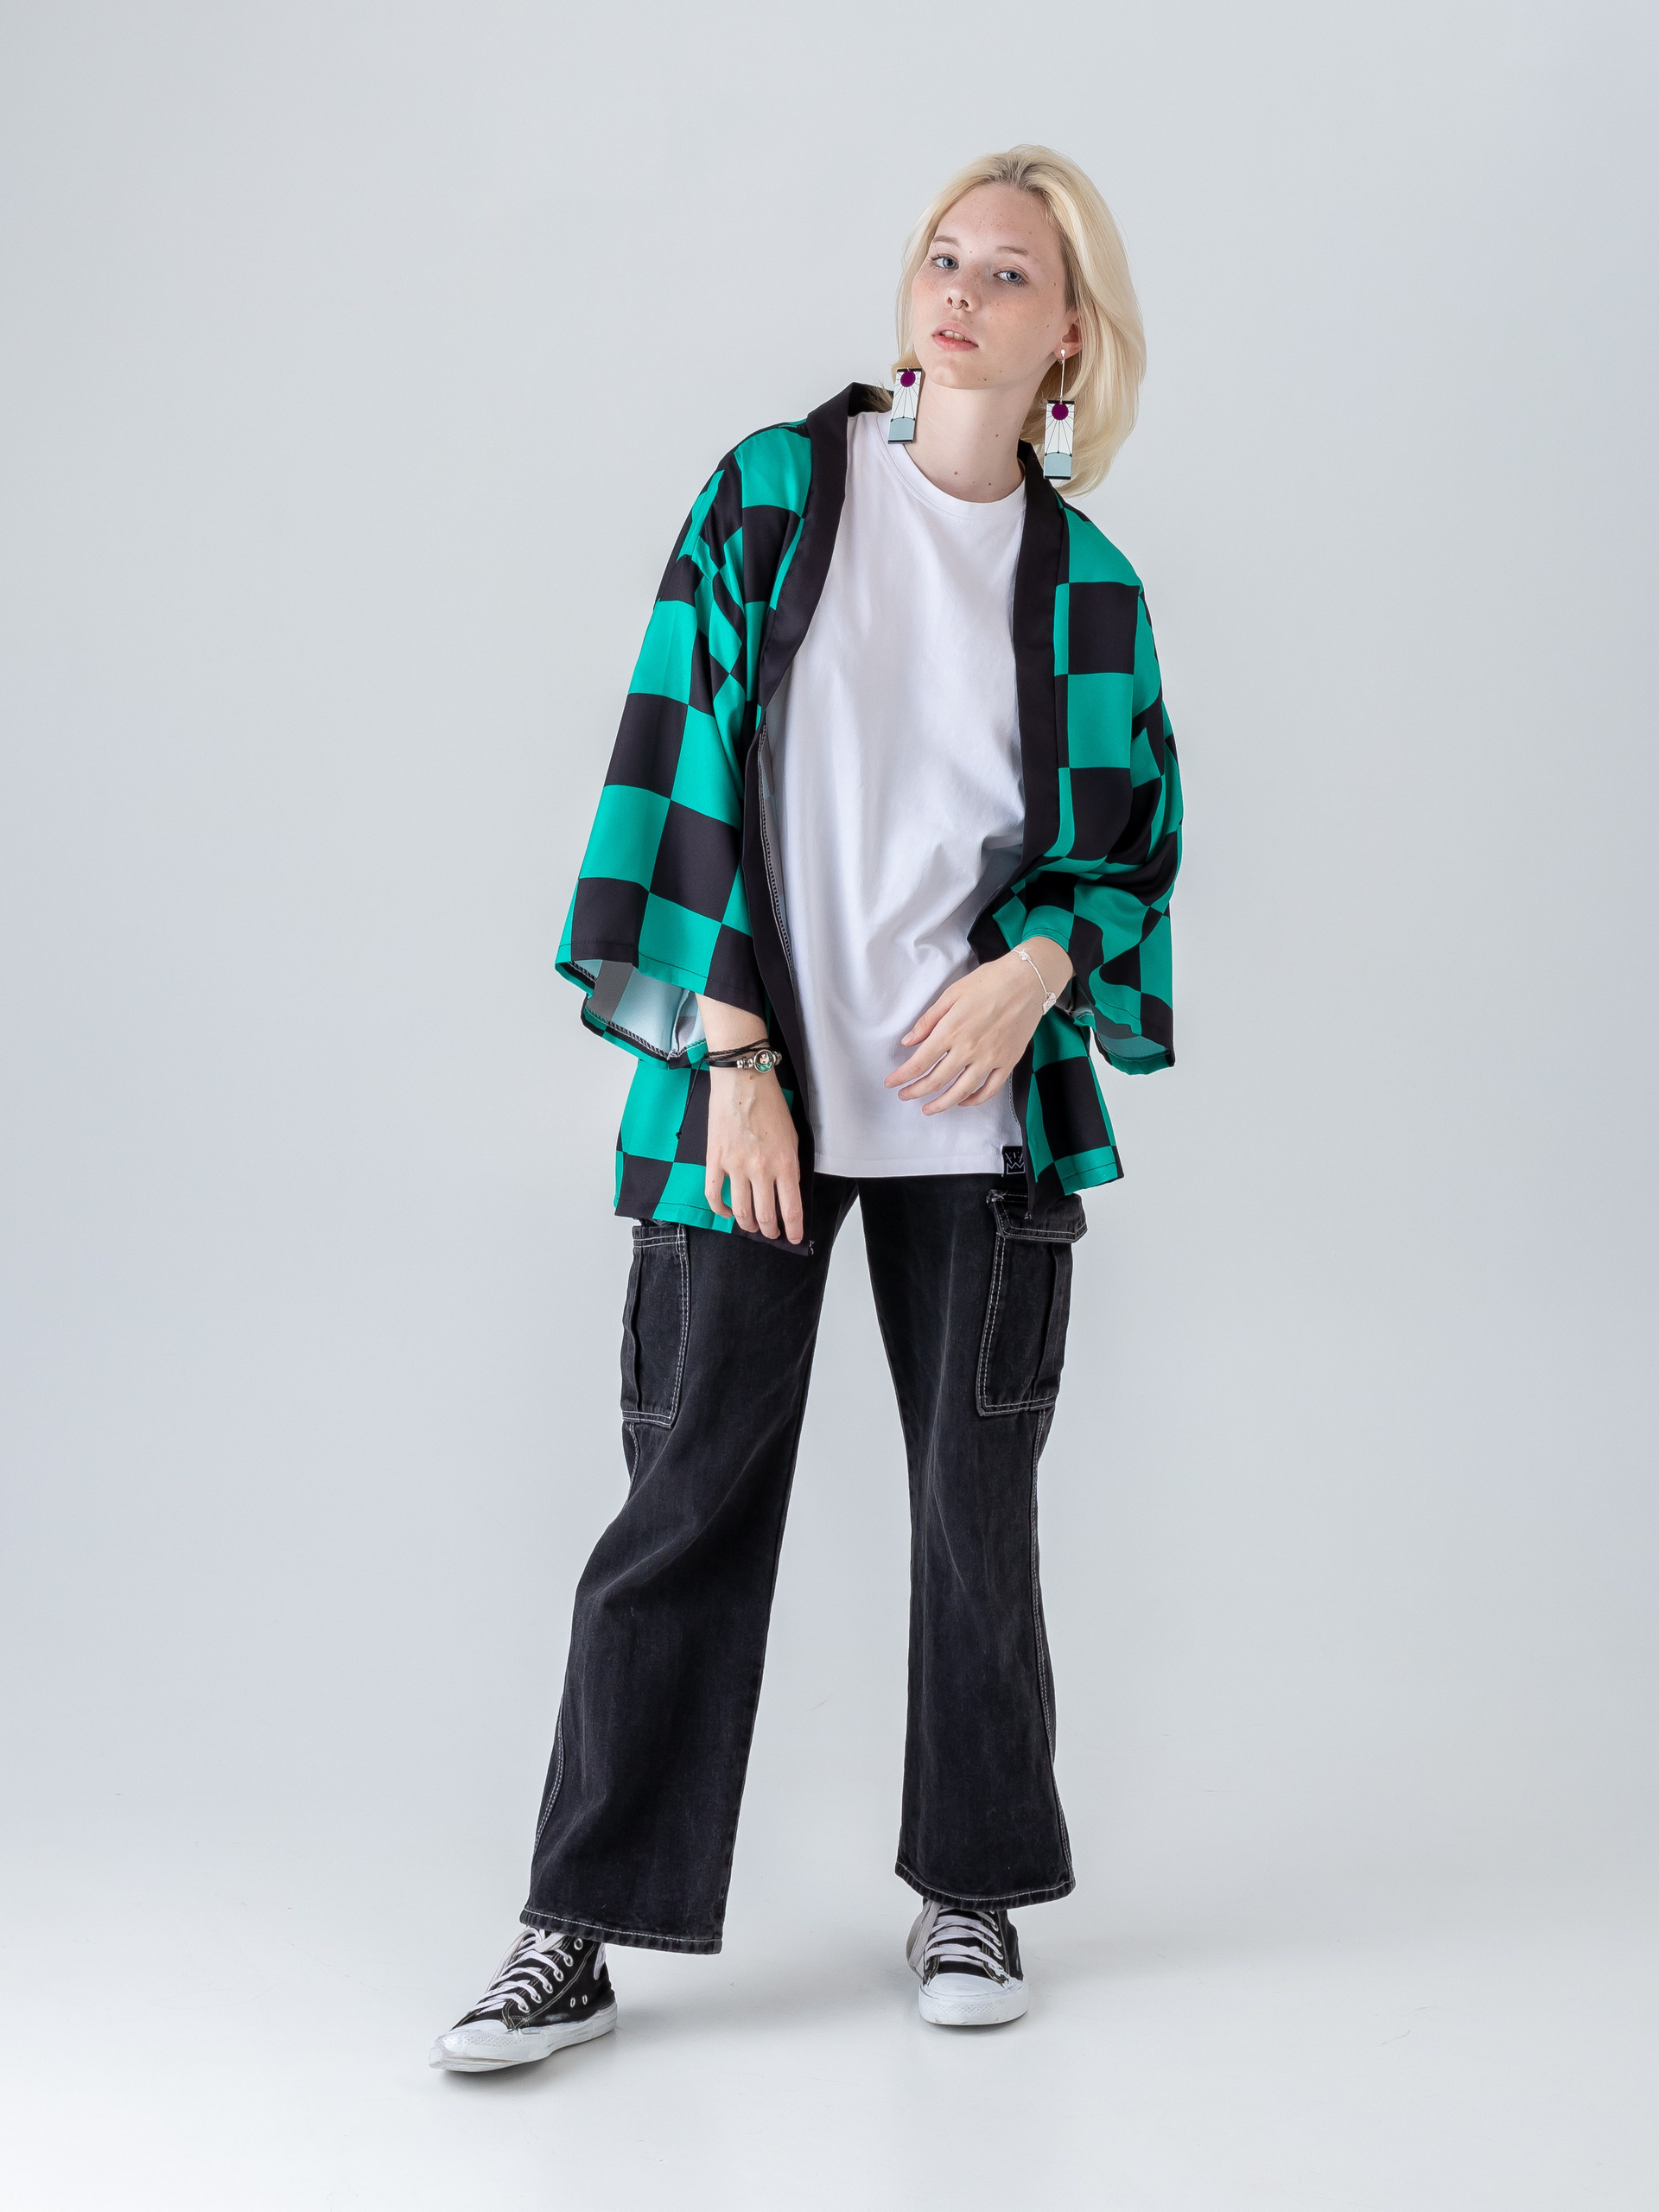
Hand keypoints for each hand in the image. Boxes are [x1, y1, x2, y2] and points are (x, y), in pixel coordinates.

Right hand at [704, 1065, 803, 1241]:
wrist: (743, 1081)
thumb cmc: (771, 1104)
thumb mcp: (793, 1137)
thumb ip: (791, 1166)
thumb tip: (788, 1189)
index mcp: (785, 1164)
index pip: (791, 1209)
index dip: (793, 1229)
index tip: (793, 1238)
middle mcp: (761, 1169)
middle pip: (765, 1215)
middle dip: (770, 1230)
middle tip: (772, 1233)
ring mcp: (735, 1166)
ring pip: (741, 1210)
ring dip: (747, 1224)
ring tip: (751, 1226)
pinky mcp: (715, 1159)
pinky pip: (714, 1194)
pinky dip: (720, 1210)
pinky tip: (727, 1212)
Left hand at [883, 939, 1071, 1114]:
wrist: (1028, 980)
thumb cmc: (989, 981)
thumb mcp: (952, 994)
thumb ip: (928, 1020)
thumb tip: (908, 1041)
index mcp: (952, 1029)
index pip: (920, 1062)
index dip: (902, 1076)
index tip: (891, 1083)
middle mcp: (969, 1048)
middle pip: (936, 1080)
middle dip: (916, 1091)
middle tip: (904, 1096)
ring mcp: (990, 1058)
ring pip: (961, 1091)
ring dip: (942, 1104)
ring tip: (928, 1109)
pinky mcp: (1008, 1062)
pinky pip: (990, 1089)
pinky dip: (975, 1100)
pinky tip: (963, 1101)